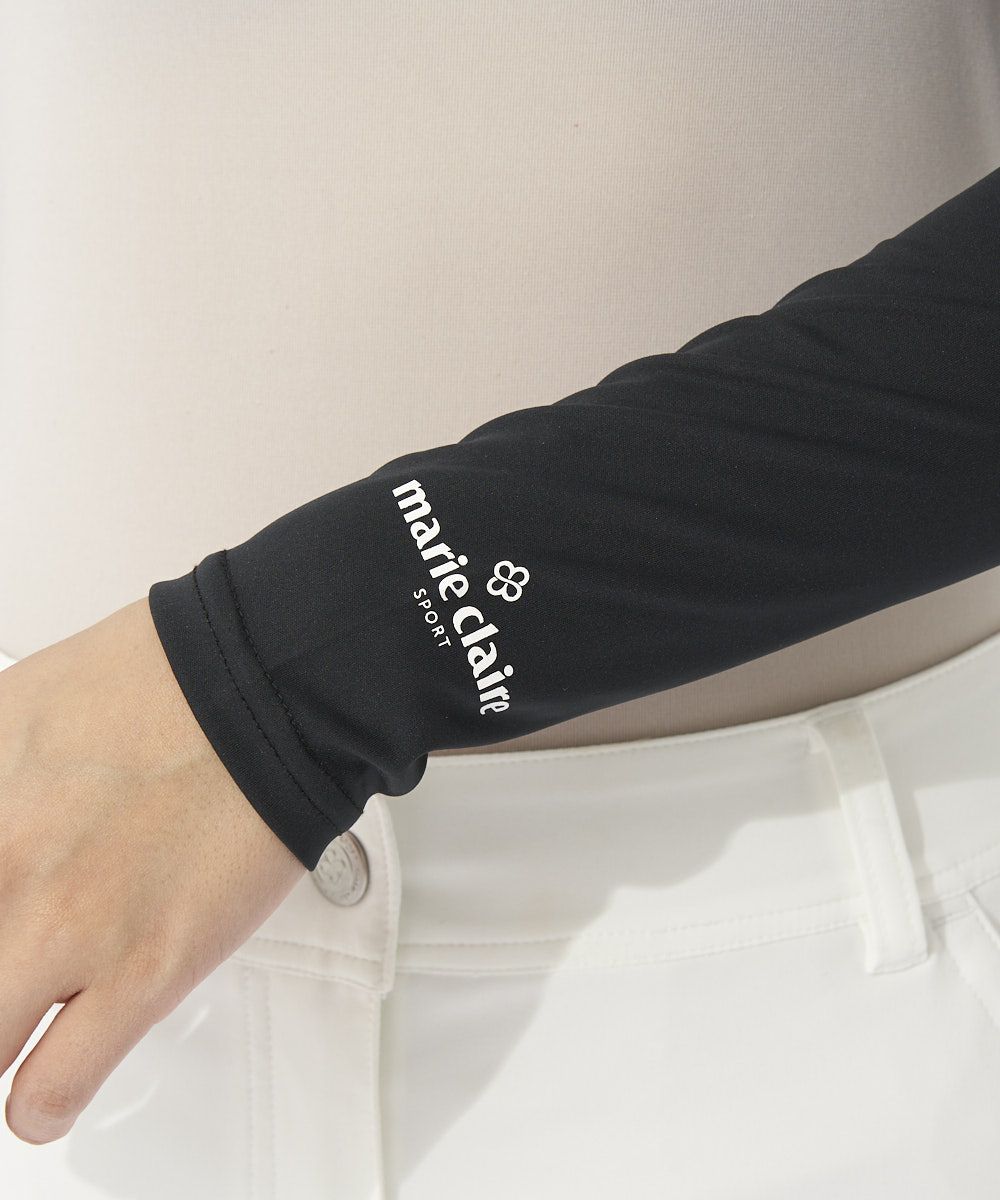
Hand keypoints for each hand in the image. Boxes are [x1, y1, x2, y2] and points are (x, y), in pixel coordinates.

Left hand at [0, 596, 305, 1144]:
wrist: (269, 690)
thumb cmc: (167, 681)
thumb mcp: (13, 703)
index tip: (0, 909)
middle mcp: (7, 869)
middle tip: (11, 967)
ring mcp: (66, 929)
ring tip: (15, 1036)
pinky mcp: (143, 972)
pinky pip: (49, 1092)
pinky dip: (40, 1104)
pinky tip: (49, 1083)